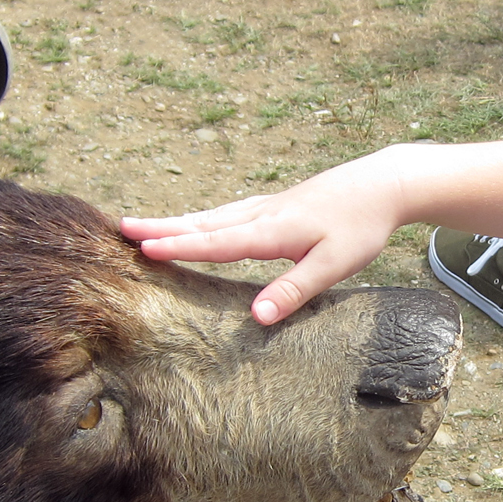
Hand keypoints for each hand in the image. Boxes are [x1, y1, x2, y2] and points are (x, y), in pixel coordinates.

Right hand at [119, 147, 411, 324]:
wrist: (382, 184)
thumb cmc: (360, 227)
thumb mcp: (335, 265)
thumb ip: (295, 290)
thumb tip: (256, 317)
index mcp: (272, 231)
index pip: (217, 242)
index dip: (180, 247)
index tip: (144, 248)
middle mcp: (262, 215)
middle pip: (203, 223)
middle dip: (162, 228)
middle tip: (120, 228)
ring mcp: (266, 207)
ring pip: (212, 216)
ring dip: (175, 221)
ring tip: (141, 226)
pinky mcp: (274, 206)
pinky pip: (226, 214)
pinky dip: (200, 219)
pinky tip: (193, 223)